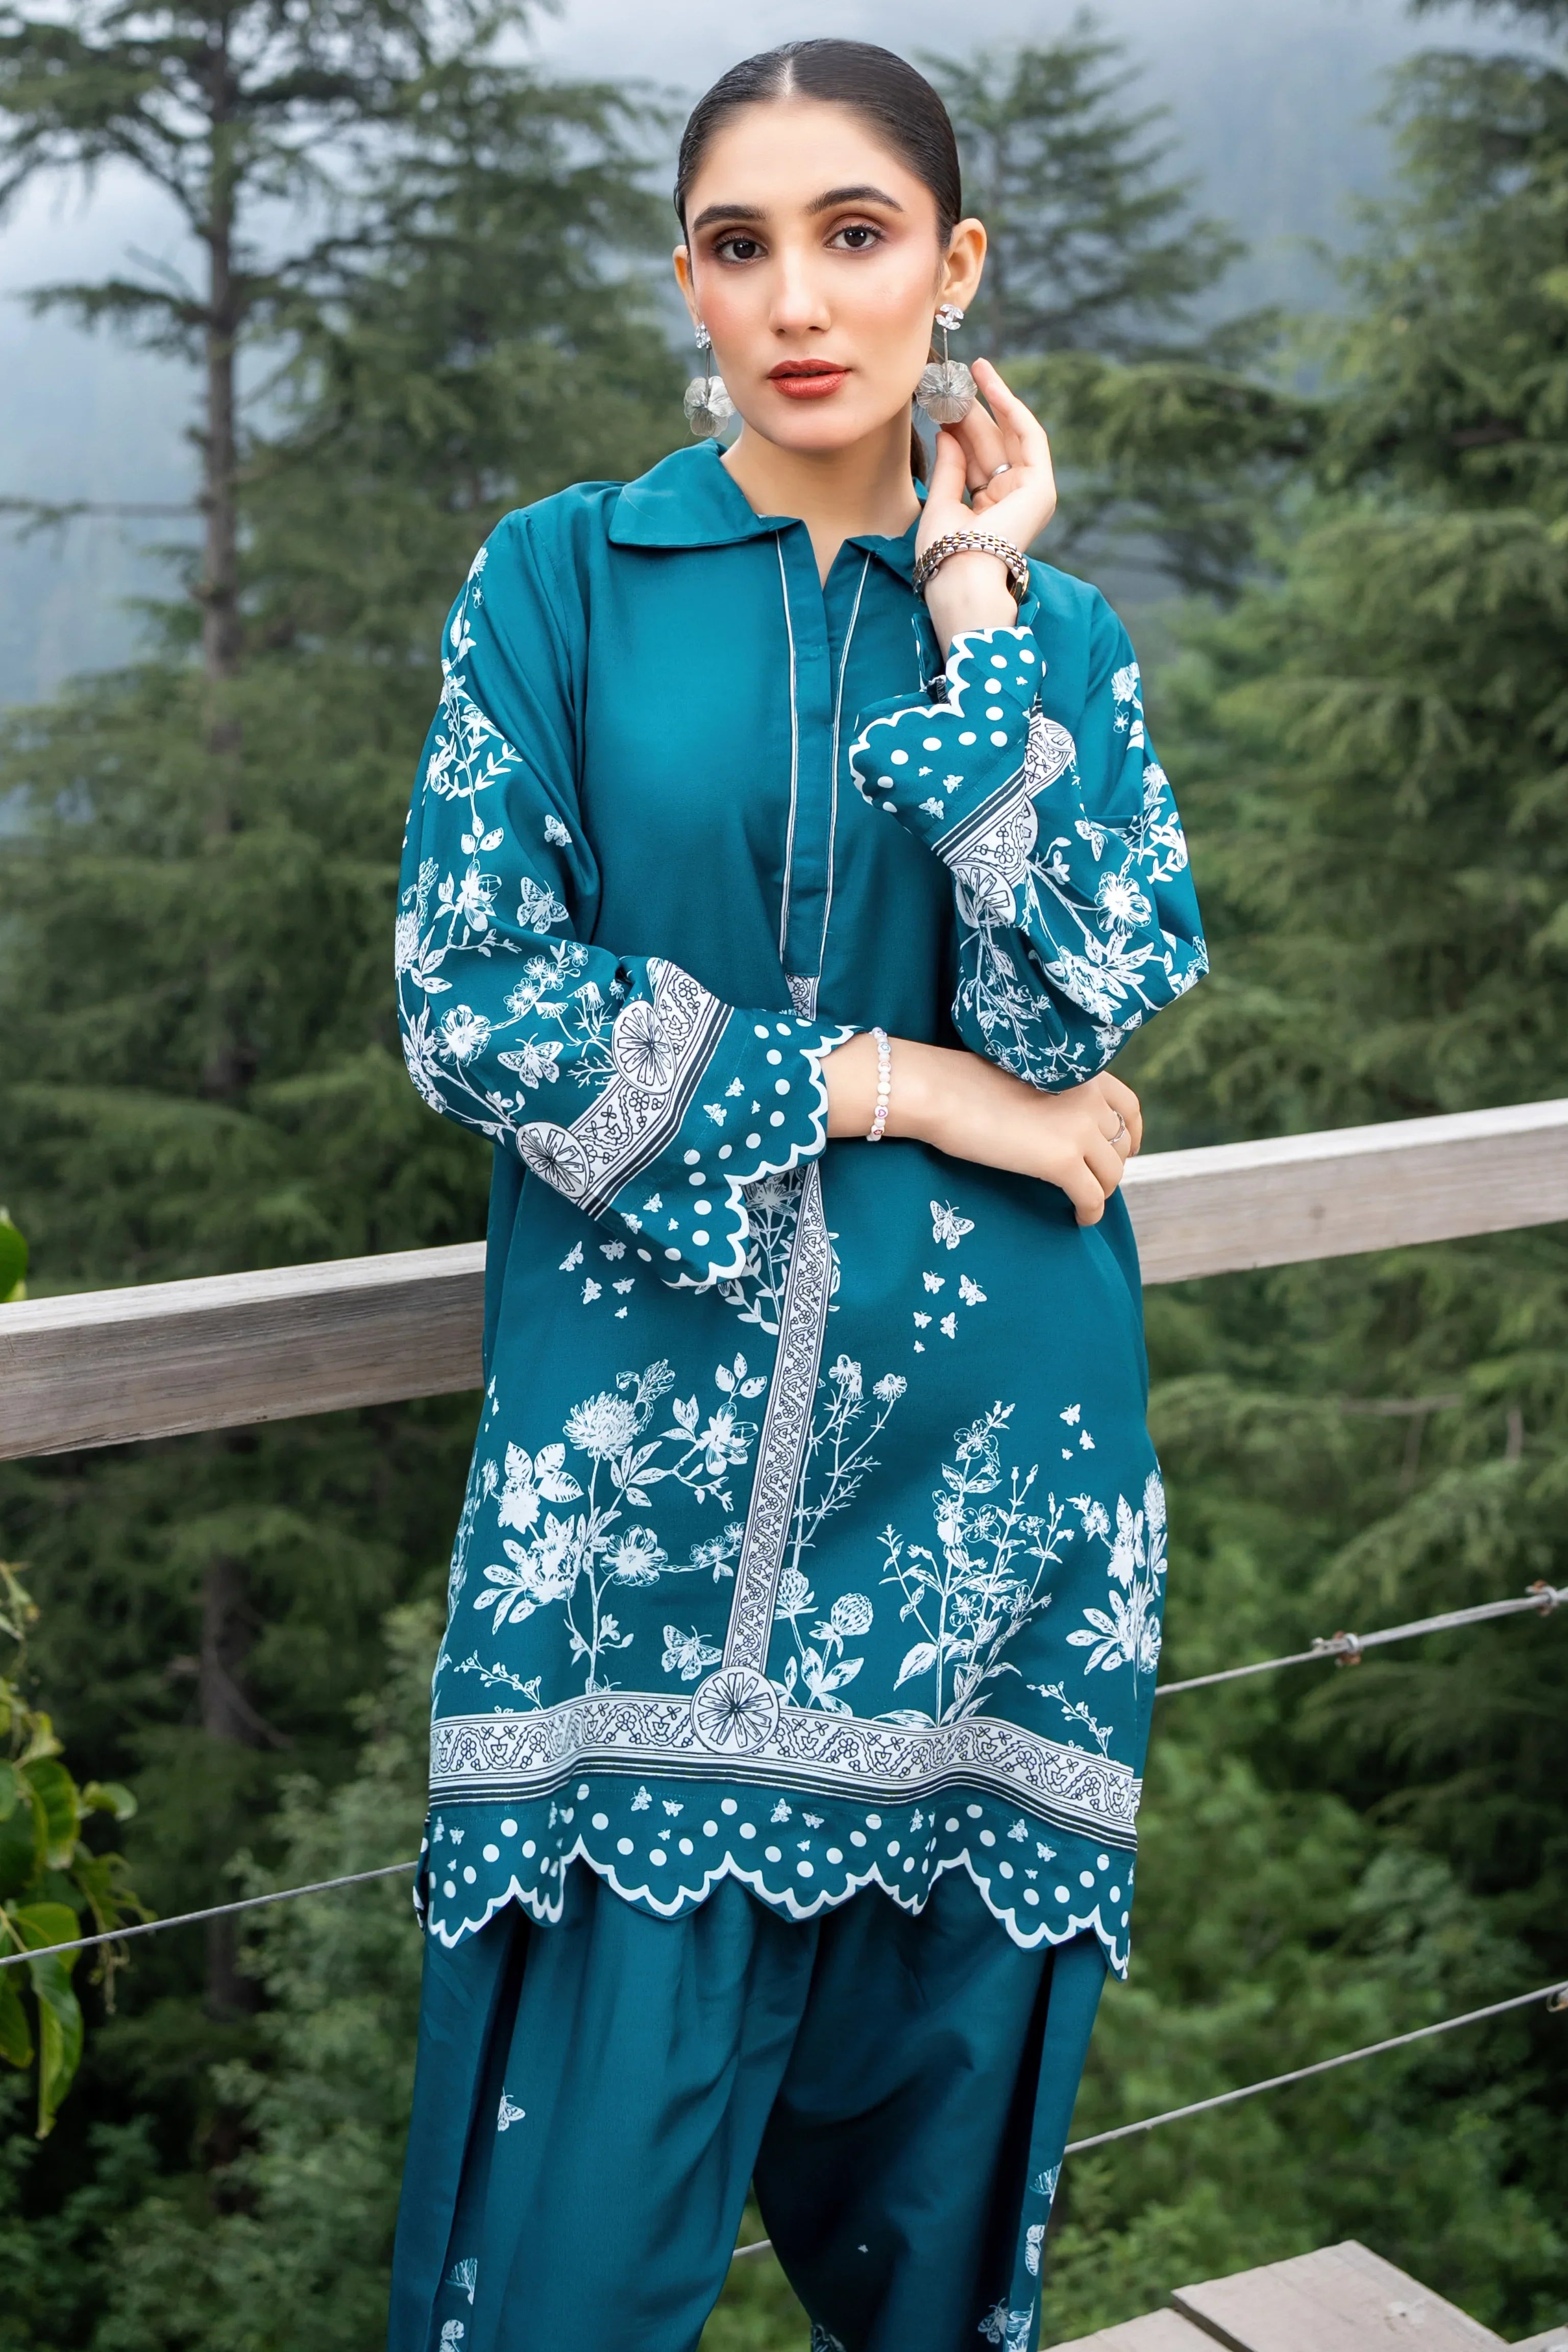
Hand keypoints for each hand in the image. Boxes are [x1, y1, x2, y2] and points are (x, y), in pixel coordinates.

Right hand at [825, 1035, 1140, 1223]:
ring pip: (1111, 1174)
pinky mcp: (1063, 1161)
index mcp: (1082, 1072)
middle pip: (1121, 1144)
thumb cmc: (964, 1082)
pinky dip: (1089, 1212)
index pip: (1129, 1106)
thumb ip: (1055, 1095)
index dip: (1130, 1132)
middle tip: (1091, 1179)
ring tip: (1081, 1199)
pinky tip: (1077, 1217)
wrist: (940, 1091)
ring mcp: (1079, 1130)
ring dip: (1100, 1190)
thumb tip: (1063, 1125)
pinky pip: (1092, 1197)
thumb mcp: (1026, 1077)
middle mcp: (1091, 1099)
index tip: (1121, 1149)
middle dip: (1109, 1165)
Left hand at [917, 359, 1057, 650]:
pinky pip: (1029, 437)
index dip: (962, 428)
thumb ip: (949, 467)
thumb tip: (949, 433)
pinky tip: (991, 385)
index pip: (976, 460)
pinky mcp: (1042, 487)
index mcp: (988, 511)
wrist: (961, 578)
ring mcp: (1029, 494)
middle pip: (991, 445)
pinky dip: (1011, 410)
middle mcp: (1011, 501)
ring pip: (1008, 437)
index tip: (944, 400)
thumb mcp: (940, 502)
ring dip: (990, 404)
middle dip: (973, 411)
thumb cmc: (945, 553)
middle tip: (950, 379)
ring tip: (970, 371)